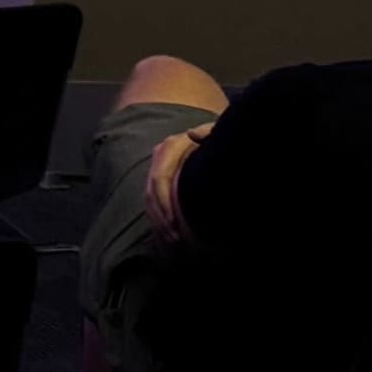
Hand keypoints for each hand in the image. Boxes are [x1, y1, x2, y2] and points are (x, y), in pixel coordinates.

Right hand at [142, 122, 213, 243]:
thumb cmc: (221, 138)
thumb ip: (209, 132)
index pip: (159, 179)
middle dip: (160, 218)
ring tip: (173, 240)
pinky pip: (154, 200)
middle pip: (151, 192)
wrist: (221, 136)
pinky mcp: (162, 177)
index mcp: (170, 147)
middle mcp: (160, 155)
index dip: (164, 203)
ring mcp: (160, 166)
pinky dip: (159, 218)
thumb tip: (191, 135)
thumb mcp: (218, 132)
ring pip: (149, 199)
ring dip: (158, 221)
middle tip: (174, 239)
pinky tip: (169, 232)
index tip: (175, 224)